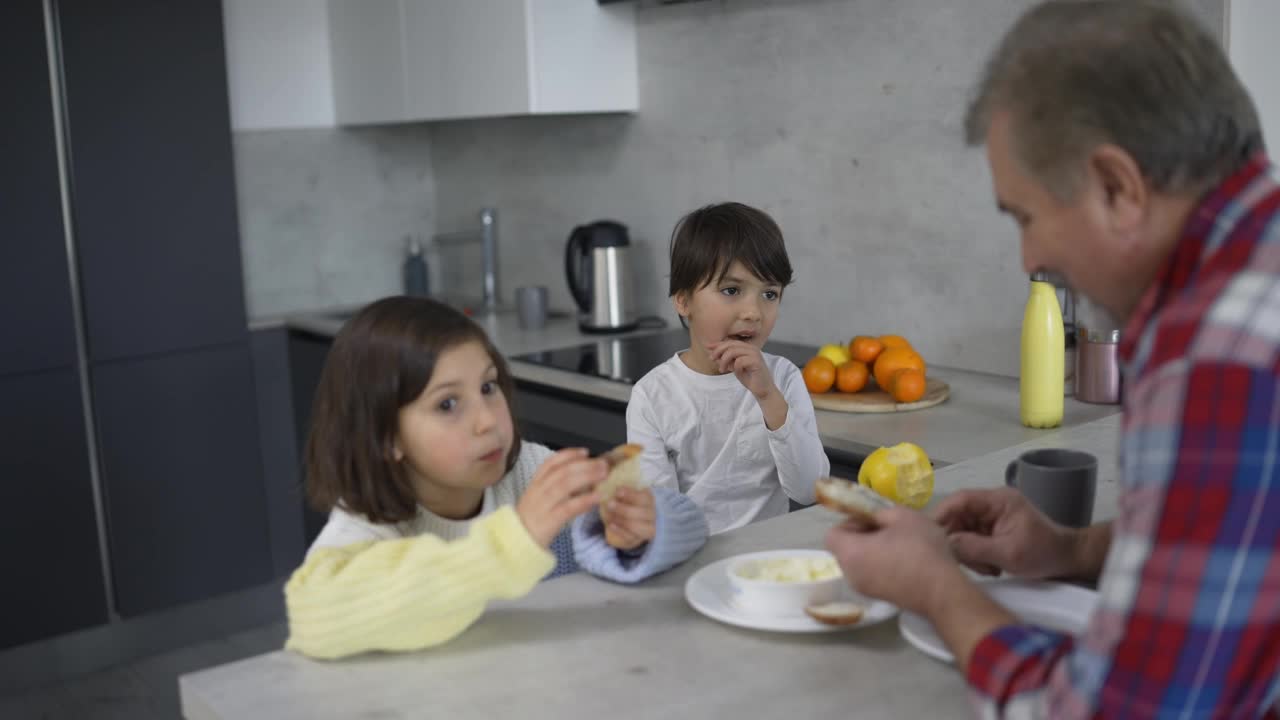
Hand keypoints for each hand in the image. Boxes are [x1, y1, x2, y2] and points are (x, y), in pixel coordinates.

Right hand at [516, 448, 605, 547]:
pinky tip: (597, 497)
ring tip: (603, 475)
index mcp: (535, 484)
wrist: (517, 543)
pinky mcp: (549, 521)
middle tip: (603, 464)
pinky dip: (584, 500)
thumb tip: (584, 478)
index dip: (569, 455)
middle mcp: (538, 491)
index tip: (585, 452)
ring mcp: (542, 505)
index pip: (550, 463)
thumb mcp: (540, 500)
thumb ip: (557, 489)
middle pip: (562, 471)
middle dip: (584, 465)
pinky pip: (568, 507)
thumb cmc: (532, 521)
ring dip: (587, 477)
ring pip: (565, 485)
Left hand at [600, 486, 655, 550]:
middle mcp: (652, 515)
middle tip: (610, 504)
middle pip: (641, 513)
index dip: (631, 495)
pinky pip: (629, 537)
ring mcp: (646, 529)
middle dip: (624, 509)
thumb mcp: (629, 494)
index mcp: (649, 500)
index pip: (644, 498)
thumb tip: (610, 480)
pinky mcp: (637, 539)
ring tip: (609, 514)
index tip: (617, 491)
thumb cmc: (629, 503)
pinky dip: (619, 531)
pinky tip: (610, 525)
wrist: (635, 522)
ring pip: (636, 526)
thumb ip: (622, 489)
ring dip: (621, 519)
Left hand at [707, 340, 776, 398]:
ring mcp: (755, 354)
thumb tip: (712, 351)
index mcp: (747, 347)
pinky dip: (735, 367)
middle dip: (718, 351)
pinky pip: (739, 361)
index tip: (707, 347)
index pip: (730, 342)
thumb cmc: (749, 377)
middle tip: (712, 359)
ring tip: (722, 369)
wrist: (762, 389)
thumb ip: (726, 358)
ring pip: (733, 351)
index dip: (718, 344)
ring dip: (724, 361)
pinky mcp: (756, 362)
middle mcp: (752, 348)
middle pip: (730, 344)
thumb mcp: (734, 366)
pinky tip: (736, 372)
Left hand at [824, 507, 963, 616]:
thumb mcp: (902, 515)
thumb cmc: (921, 550)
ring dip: (872, 549)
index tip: (872, 519)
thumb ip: (879, 510)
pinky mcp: (878, 597)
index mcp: (850, 553)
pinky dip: (880, 564)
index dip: (849, 522)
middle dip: (862, 534)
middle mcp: (850, 574)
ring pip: (858, 561)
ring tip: (899, 542)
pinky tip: (904, 559)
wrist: (943, 592)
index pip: (832, 534)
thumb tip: (871, 515)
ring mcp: (864, 589)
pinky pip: (870, 574)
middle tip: (888, 528)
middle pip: (844, 548)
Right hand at [932, 487, 1078, 578]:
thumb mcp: (1008, 554)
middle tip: (965, 563)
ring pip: (963, 529)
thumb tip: (945, 544)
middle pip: (958, 516)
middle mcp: (992, 504)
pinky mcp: (993, 529)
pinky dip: (975, 555)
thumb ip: (974, 547)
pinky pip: (972, 538)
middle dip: (957, 540)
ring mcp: (992, 516)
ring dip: (967, 551)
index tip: (931, 536)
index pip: (960, 500)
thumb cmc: (1043, 554)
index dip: (942, 515)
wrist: (1069, 561)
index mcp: (998, 500)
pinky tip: (989, 567)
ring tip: (986, 568)